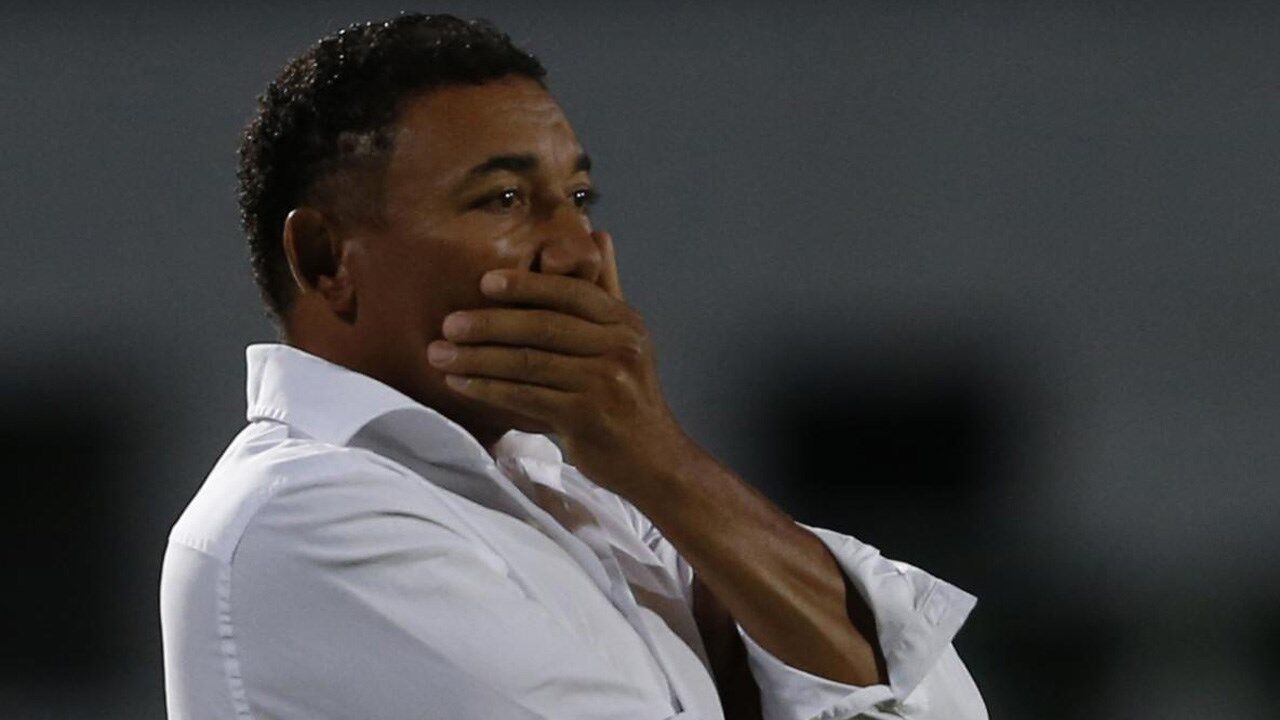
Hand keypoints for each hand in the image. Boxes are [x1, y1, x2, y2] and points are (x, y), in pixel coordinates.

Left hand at [428, 230, 691, 495]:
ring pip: (530, 362)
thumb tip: (599, 234)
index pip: (570, 293)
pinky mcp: (588, 416)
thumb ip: (606, 290)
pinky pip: (527, 396)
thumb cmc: (628, 397)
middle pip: (544, 326)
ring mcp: (606, 382)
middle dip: (489, 323)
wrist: (653, 460)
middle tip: (447, 323)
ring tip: (439, 354)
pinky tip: (461, 384)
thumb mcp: (625, 339)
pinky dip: (489, 388)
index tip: (484, 283)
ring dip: (478, 358)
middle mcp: (620, 346)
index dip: (526, 285)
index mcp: (625, 322)